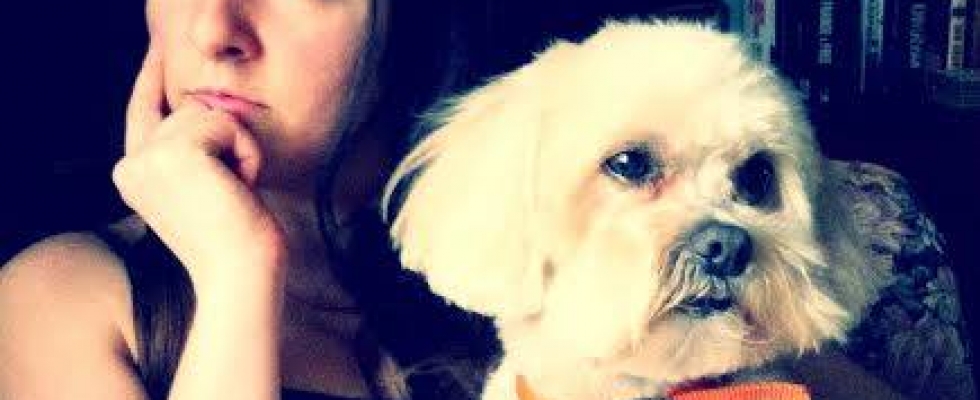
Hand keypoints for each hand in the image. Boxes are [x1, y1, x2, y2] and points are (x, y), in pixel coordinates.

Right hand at [112, 44, 285, 291]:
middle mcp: (131, 165)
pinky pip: (228, 125)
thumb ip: (191, 151)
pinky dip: (246, 153)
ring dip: (238, 149)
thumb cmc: (235, 240)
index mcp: (132, 176)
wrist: (239, 274)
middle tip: (231, 190)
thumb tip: (205, 109)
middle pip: (187, 110)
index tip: (157, 55)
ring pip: (208, 114)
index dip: (150, 82)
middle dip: (224, 141)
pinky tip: (241, 187)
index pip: (141, 113)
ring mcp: (149, 157)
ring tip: (234, 191)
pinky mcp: (177, 152)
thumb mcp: (203, 189)